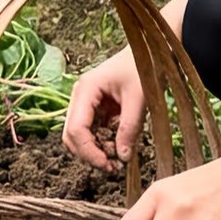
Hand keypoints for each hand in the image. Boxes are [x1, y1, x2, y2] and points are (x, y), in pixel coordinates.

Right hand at [63, 45, 146, 171]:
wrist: (149, 51)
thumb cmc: (144, 68)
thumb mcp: (140, 99)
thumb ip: (129, 128)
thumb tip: (122, 158)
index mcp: (86, 89)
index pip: (76, 129)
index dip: (89, 152)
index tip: (109, 164)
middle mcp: (79, 96)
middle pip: (71, 135)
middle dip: (89, 154)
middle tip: (113, 167)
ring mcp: (84, 102)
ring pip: (77, 136)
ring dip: (93, 151)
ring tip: (115, 160)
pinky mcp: (93, 107)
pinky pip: (90, 131)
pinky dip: (99, 143)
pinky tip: (116, 147)